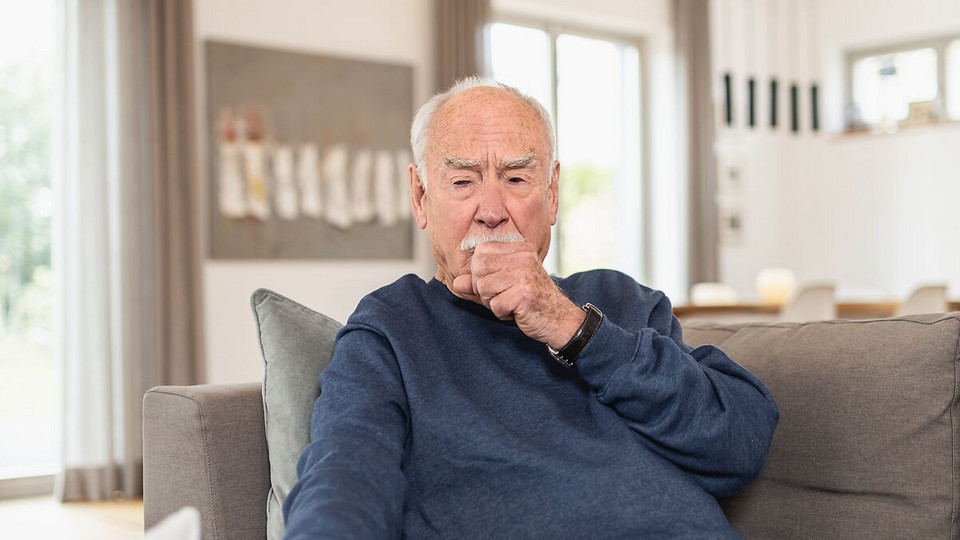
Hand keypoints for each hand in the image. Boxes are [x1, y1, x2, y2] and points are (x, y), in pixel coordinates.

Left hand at [451, 241, 584, 348]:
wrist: (559, 319)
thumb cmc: (530, 300)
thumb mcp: (504, 285)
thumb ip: (479, 282)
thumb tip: (455, 282)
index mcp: (519, 248)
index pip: (481, 252)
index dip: (480, 272)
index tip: (496, 283)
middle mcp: (523, 257)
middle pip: (479, 269)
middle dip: (484, 289)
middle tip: (502, 296)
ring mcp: (525, 274)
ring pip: (484, 287)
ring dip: (493, 302)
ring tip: (510, 303)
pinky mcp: (525, 293)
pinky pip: (495, 305)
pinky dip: (502, 313)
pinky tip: (517, 311)